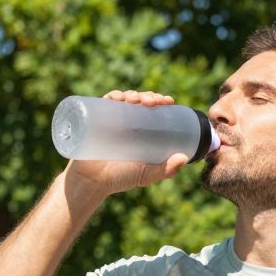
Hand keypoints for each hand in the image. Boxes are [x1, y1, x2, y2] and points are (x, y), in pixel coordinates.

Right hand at [64, 90, 192, 196]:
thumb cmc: (119, 179)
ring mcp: (111, 120)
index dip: (161, 102)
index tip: (168, 101)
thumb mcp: (145, 175)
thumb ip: (165, 170)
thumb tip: (184, 158)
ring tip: (135, 100)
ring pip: (124, 99)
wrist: (90, 182)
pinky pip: (104, 102)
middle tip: (152, 102)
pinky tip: (119, 97)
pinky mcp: (95, 120)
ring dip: (132, 94)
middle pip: (140, 102)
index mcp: (142, 132)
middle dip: (148, 96)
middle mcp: (128, 123)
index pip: (154, 110)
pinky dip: (112, 96)